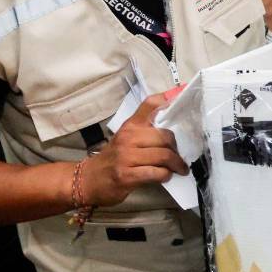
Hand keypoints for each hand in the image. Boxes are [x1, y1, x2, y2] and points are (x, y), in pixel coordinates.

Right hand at [81, 93, 188, 207]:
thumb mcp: (126, 138)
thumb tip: (174, 127)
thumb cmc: (113, 158)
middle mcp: (128, 137)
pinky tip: (165, 176)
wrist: (88, 180)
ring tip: (178, 169)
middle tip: (179, 157)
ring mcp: (126, 156)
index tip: (183, 91)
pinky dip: (165, 175)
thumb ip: (146, 130)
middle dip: (176, 149)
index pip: (150, 104)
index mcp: (130, 125)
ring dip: (175, 164)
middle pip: (165, 136)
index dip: (169, 97)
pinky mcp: (126, 175)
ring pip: (163, 155)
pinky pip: (156, 173)